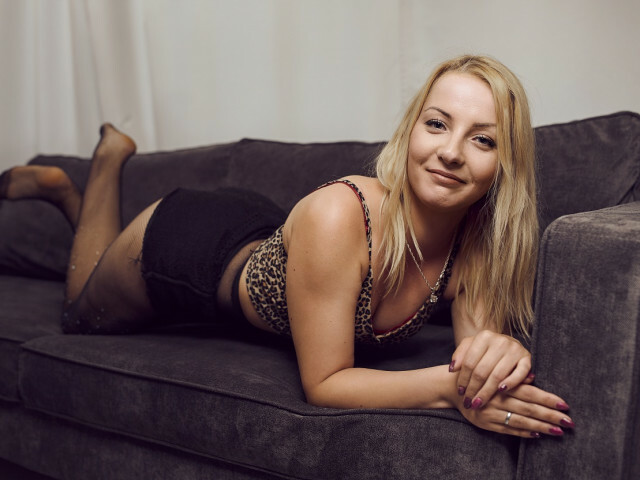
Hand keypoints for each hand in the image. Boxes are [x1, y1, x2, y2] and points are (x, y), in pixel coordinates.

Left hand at [449, 330, 531, 409]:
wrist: (506, 344)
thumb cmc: (485, 349)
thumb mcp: (470, 346)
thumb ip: (460, 355)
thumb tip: (453, 369)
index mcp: (484, 336)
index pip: (469, 362)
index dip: (463, 378)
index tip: (460, 392)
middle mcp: (500, 341)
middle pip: (482, 370)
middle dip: (473, 388)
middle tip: (468, 402)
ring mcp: (515, 349)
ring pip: (497, 375)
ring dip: (487, 391)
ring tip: (479, 402)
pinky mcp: (527, 358)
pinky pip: (519, 374)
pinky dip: (511, 383)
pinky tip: (501, 392)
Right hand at [456, 383, 573, 437]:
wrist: (452, 388)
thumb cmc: (478, 376)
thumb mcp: (492, 370)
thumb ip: (513, 377)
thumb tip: (533, 377)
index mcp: (501, 385)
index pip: (529, 393)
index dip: (547, 399)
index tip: (565, 405)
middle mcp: (497, 399)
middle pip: (528, 409)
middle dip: (550, 415)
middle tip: (569, 422)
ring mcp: (491, 413)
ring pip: (520, 421)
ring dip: (541, 426)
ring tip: (558, 431)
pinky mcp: (485, 424)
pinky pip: (508, 430)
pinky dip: (523, 432)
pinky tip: (537, 434)